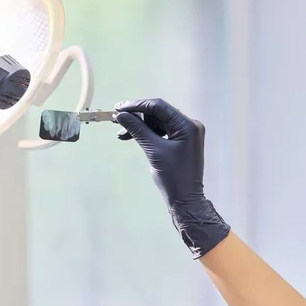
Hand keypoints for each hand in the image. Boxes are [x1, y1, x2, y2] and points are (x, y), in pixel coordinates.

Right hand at [114, 99, 229, 258]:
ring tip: (121, 133)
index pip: (159, 107)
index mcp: (187, 125)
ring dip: (139, 125)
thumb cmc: (173, 177)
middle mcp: (189, 125)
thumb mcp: (154, 151)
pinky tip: (131, 137)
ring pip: (158, 122)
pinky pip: (161, 131)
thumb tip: (120, 115)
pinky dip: (146, 133)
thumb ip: (137, 130)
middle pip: (158, 113)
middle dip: (137, 115)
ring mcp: (186, 133)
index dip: (137, 105)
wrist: (186, 200)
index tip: (118, 108)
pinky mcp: (180, 141)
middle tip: (116, 118)